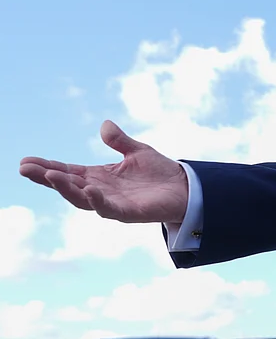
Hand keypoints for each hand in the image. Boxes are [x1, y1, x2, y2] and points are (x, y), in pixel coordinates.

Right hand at [19, 121, 188, 223]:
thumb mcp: (137, 151)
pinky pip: (109, 209)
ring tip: (49, 176)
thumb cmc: (161, 173)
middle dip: (46, 178)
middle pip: (68, 185)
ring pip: (82, 199)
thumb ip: (119, 141)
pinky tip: (88, 190)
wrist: (187, 188)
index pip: (67, 171)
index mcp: (99, 177)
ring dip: (65, 189)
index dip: (47, 167)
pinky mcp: (129, 213)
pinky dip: (97, 201)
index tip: (25, 161)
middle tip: (25, 169)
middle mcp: (101, 191)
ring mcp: (113, 204)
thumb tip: (105, 125)